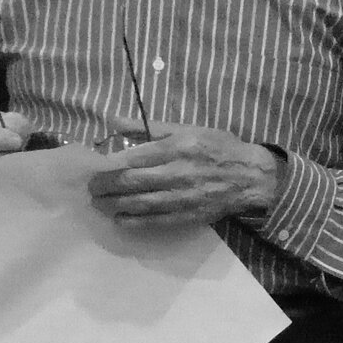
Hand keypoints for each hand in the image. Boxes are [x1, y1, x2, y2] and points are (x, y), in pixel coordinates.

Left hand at [87, 119, 279, 228]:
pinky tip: (119, 219)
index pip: (132, 158)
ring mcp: (182, 196)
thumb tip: (112, 121)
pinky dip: (134, 221)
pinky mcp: (188, 215)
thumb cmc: (218, 148)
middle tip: (91, 188)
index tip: (94, 169)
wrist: (251, 176)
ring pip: (139, 203)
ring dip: (114, 205)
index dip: (107, 166)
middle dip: (104, 187)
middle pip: (130, 182)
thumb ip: (148, 127)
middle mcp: (177, 172)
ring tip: (99, 204)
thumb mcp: (186, 129)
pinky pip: (155, 220)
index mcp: (176, 147)